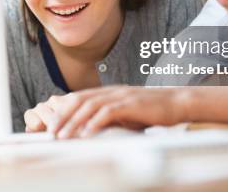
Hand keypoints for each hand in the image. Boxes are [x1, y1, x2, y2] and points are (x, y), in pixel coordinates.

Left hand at [24, 86, 186, 138]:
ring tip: (63, 136)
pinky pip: (108, 112)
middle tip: (50, 132)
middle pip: (79, 100)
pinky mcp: (131, 104)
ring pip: (89, 106)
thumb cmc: (152, 111)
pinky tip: (86, 134)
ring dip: (74, 122)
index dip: (62, 110)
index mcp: (108, 93)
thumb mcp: (126, 114)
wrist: (177, 103)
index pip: (79, 98)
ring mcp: (120, 96)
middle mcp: (111, 91)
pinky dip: (94, 123)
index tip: (51, 126)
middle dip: (62, 116)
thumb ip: (110, 118)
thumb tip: (92, 130)